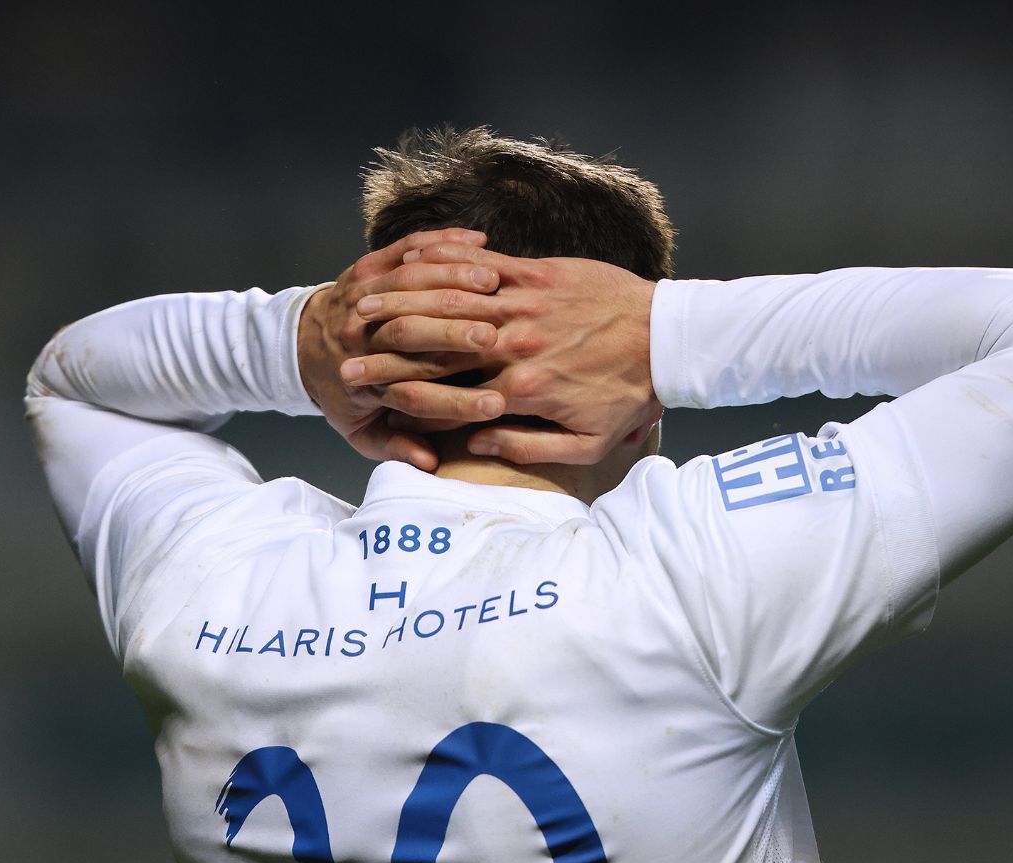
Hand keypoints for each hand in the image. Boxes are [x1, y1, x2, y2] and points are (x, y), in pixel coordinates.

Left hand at [298, 229, 506, 469]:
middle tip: (497, 339)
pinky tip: (478, 242)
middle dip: (456, 334)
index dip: (457, 401)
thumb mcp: (360, 432)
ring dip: (454, 282)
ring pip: (412, 284)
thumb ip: (395, 447)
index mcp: (366, 382)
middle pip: (414, 333)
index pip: (416, 394)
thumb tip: (428, 462)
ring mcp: (363, 294)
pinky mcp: (368, 265)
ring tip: (494, 286)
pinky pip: (407, 248)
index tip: (496, 405)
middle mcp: (362, 336)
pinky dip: (442, 243)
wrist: (300, 345)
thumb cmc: (343, 392)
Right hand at [342, 244, 661, 464]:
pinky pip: (485, 266)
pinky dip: (448, 267)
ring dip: (405, 302)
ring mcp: (526, 304)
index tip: (360, 391)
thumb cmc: (628, 395)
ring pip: (452, 302)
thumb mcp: (586, 443)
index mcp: (522, 389)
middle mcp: (516, 344)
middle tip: (344, 348)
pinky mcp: (539, 274)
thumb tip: (477, 441)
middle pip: (436, 344)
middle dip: (385, 348)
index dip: (396, 390)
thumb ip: (527, 446)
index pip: (446, 391)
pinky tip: (419, 267)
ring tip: (365, 305)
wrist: (667, 340)